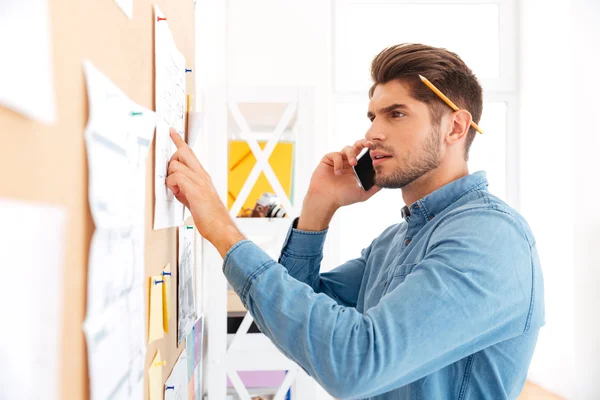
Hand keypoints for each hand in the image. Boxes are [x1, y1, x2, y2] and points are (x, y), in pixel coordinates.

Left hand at [166, 128, 243, 252]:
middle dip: (171, 160)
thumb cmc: (211, 217)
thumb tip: (175, 186)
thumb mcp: (197, 199)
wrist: (221, 227)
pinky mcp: (195, 189)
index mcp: (203, 176)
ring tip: (176, 191)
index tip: (172, 132)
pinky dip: (172, 185)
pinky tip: (178, 194)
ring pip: (176, 164)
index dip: (179, 141)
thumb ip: (187, 189)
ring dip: (170, 177)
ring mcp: (199, 181)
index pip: (190, 153)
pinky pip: (176, 177)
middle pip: (183, 152)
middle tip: (172, 177)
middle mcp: (202, 175)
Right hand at [297, 139, 380, 230]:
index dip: (371, 150)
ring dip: (352, 154)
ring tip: (353, 164)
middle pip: (357, 146)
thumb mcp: (362, 194)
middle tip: (370, 145)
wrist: (325, 199)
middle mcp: (347, 162)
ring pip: (347, 148)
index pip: (365, 155)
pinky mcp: (328, 159)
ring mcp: (338, 160)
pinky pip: (335, 155)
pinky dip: (338, 162)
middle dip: (364, 143)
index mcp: (356, 168)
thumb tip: (385, 182)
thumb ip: (374, 188)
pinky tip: (337, 172)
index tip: (379, 148)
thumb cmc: (342, 198)